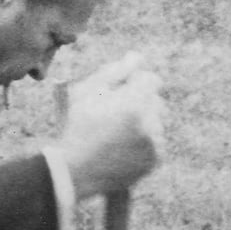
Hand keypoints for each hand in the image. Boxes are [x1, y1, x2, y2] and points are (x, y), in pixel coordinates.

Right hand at [57, 52, 164, 197]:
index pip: (151, 80)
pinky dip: (143, 141)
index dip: (135, 82)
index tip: (122, 90)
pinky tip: (121, 146)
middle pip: (156, 100)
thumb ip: (114, 71)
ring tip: (115, 132)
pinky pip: (155, 141)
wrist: (74, 172)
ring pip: (156, 121)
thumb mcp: (87, 92)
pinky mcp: (155, 159)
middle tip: (116, 112)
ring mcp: (154, 143)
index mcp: (134, 103)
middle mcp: (149, 123)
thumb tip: (136, 57)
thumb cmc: (75, 127)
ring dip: (142, 122)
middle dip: (140, 102)